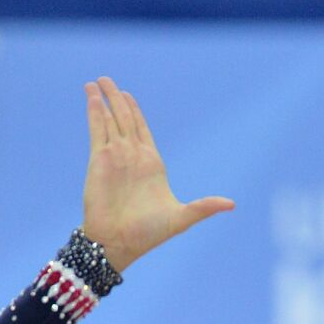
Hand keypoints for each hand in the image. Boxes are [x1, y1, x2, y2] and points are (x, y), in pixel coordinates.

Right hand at [81, 76, 234, 271]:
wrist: (119, 243)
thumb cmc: (149, 234)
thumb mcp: (181, 218)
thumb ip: (203, 207)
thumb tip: (231, 205)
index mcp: (151, 163)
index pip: (142, 128)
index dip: (134, 110)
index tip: (127, 94)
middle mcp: (131, 156)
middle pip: (124, 118)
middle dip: (116, 98)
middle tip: (108, 80)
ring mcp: (115, 156)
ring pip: (109, 120)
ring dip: (103, 100)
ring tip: (97, 82)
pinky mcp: (99, 160)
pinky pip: (97, 130)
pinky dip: (95, 112)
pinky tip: (92, 97)